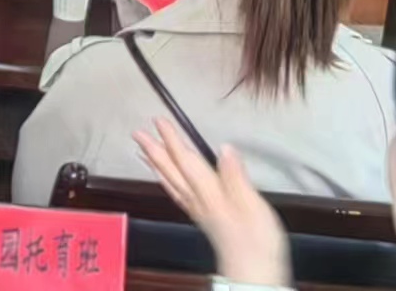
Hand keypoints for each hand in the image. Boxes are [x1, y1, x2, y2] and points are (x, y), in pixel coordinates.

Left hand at [133, 120, 290, 287]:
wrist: (254, 275)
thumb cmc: (258, 241)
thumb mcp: (253, 205)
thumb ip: (237, 177)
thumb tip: (224, 147)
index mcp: (210, 193)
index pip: (186, 161)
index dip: (173, 140)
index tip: (158, 120)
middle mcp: (199, 200)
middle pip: (172, 171)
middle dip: (155, 150)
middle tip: (137, 132)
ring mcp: (199, 211)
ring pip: (171, 183)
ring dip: (156, 165)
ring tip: (142, 151)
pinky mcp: (203, 220)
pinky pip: (177, 195)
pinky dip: (167, 182)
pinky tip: (165, 178)